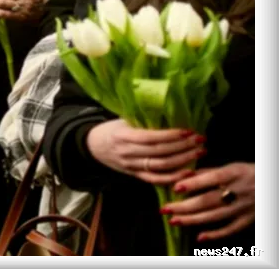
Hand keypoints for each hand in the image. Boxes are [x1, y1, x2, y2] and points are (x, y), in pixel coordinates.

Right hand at [86, 119, 203, 184]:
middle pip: (159, 152)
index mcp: (123, 136)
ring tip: (199, 153)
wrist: (93, 146)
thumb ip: (142, 121)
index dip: (171, 135)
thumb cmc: (112, 129)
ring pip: (160, 166)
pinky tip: (188, 172)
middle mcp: (127, 153)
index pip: (150, 137)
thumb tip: (170, 114)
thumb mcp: (123, 120)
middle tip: (200, 141)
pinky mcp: (135, 175)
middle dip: (183, 147)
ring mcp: (131, 166)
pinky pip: (156, 179)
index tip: (189, 130)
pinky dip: (173, 178)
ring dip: (183, 161)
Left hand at [165, 162, 254, 241]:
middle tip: (165, 209)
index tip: (175, 188)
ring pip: (215, 216)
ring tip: (174, 221)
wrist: (273, 185)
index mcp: (234, 173)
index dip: (194, 183)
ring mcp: (244, 207)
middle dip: (184, 206)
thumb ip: (209, 171)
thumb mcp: (232, 166)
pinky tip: (199, 237)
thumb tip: (185, 175)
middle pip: (209, 200)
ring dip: (193, 220)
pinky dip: (216, 234)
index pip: (212, 178)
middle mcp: (239, 191)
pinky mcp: (249, 219)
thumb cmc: (249, 173)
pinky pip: (231, 229)